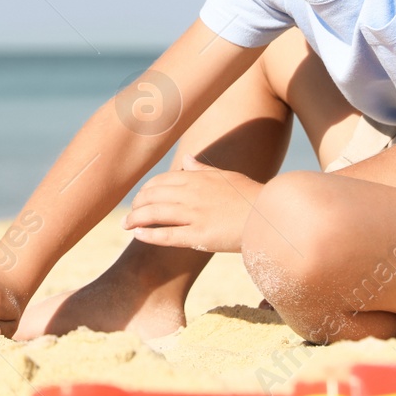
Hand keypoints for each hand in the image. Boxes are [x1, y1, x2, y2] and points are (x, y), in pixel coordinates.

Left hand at [122, 160, 260, 252]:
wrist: (270, 217)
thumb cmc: (250, 197)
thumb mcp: (226, 176)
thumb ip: (203, 169)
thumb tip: (188, 159)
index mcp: (197, 178)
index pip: (160, 181)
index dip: (145, 190)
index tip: (139, 198)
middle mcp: (191, 194)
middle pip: (152, 196)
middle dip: (136, 205)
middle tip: (128, 215)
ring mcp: (195, 215)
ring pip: (154, 214)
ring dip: (135, 219)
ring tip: (125, 225)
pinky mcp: (200, 236)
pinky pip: (167, 235)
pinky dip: (149, 235)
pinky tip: (138, 235)